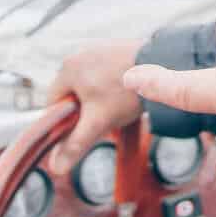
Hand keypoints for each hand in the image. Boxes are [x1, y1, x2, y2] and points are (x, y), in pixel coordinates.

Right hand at [47, 35, 144, 171]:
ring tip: (116, 107)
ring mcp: (98, 49)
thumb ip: (75, 144)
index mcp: (67, 68)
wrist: (162, 65)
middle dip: (84, 110)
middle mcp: (79, 54)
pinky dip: (110, 86)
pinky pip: (104, 73)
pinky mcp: (114, 49)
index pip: (53, 103)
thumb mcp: (97, 122)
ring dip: (98, 99)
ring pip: (89, 84)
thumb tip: (56, 167)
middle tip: (102, 119)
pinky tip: (124, 95)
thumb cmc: (127, 91)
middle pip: (72, 93)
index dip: (64, 122)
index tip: (80, 129)